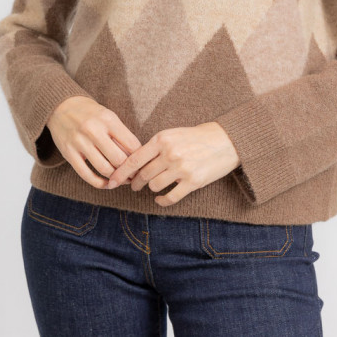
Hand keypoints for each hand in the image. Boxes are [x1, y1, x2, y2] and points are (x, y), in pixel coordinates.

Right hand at [46, 96, 142, 188]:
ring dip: (116, 179)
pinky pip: (86, 174)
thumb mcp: (108, 116)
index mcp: (108, 119)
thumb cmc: (91, 114)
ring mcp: (80, 142)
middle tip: (134, 176)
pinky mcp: (68, 153)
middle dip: (129, 171)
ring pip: (104, 168)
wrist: (61, 107)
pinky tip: (106, 183)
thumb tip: (136, 157)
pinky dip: (99, 183)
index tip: (142, 164)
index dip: (139, 158)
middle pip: (118, 159)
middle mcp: (94, 130)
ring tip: (122, 180)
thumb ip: (121, 134)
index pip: (131, 144)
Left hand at [105, 122, 240, 206]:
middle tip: (133, 186)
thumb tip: (134, 165)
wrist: (225, 140)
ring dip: (151, 189)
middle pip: (143, 175)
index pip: (134, 159)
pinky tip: (160, 199)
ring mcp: (181, 168)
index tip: (112, 180)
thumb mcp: (173, 135)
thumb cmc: (196, 137)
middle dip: (135, 183)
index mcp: (162, 139)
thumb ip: (155, 148)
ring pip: (155, 186)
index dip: (120, 172)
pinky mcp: (192, 182)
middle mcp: (170, 153)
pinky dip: (162, 201)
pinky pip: (170, 197)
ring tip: (152, 188)